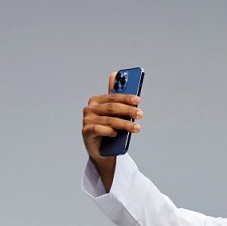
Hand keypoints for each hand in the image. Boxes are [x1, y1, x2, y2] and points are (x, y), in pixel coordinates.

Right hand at [81, 72, 143, 188]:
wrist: (101, 150)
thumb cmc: (108, 129)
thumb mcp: (114, 114)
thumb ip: (116, 98)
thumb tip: (115, 74)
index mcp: (96, 101)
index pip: (112, 97)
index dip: (125, 98)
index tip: (138, 100)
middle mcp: (90, 109)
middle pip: (111, 108)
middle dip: (128, 110)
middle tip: (140, 114)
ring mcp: (87, 120)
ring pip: (108, 120)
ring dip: (124, 124)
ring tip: (136, 128)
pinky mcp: (86, 132)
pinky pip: (97, 130)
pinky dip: (107, 131)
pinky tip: (115, 134)